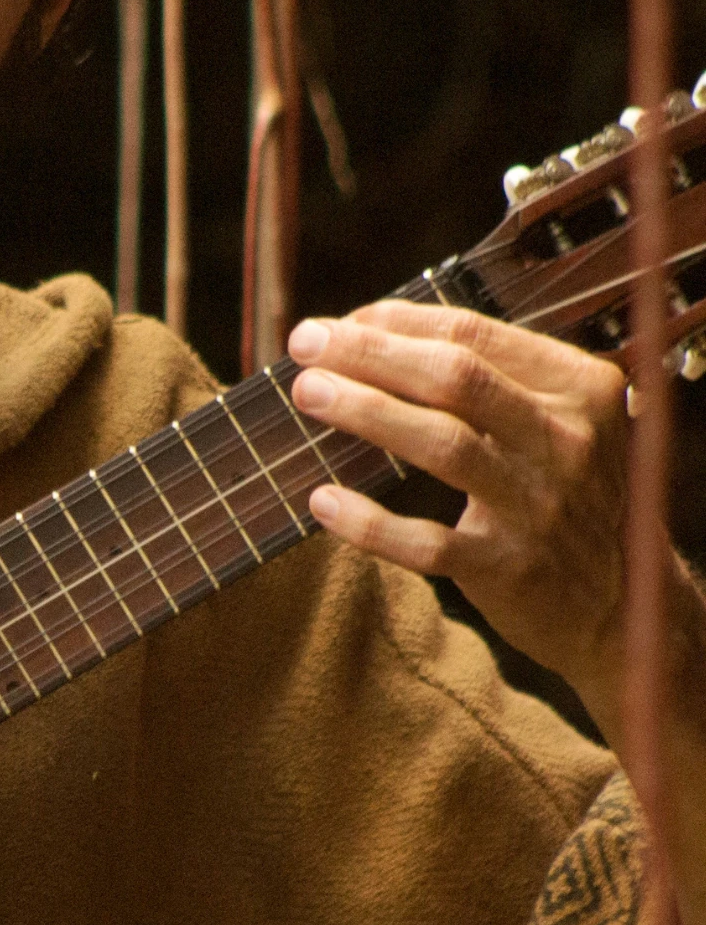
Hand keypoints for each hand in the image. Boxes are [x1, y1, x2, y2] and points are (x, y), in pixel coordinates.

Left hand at [287, 302, 629, 715]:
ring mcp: (539, 507)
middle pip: (454, 378)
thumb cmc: (563, 493)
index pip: (475, 334)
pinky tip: (322, 501)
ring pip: (442, 444)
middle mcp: (567, 441)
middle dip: (370, 354)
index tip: (341, 322)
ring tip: (307, 392)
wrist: (619, 602)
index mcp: (579, 389)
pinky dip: (369, 522)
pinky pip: (426, 542)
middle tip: (305, 343)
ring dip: (365, 412)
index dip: (397, 322)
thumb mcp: (558, 422)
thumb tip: (371, 333)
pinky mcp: (508, 568)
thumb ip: (491, 378)